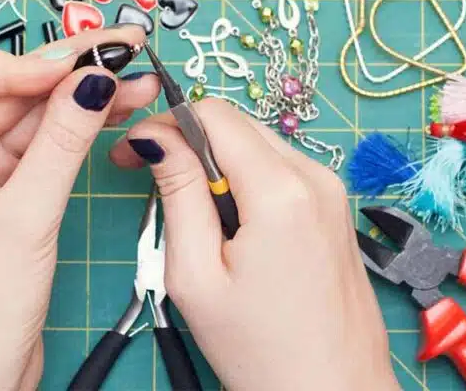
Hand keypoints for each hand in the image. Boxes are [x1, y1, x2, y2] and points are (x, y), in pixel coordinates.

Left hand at [0, 27, 157, 389]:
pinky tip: (119, 108)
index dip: (22, 62)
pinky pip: (48, 141)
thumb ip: (61, 145)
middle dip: (68, 68)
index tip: (76, 69)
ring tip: (139, 78)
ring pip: (35, 111)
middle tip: (124, 49)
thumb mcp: (23, 220)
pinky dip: (83, 126)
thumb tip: (92, 79)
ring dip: (85, 94)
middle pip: (9, 85)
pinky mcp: (11, 187)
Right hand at [111, 99, 397, 389]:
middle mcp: (315, 177)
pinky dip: (243, 182)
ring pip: (257, 146)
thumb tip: (156, 138)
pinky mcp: (335, 209)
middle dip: (185, 140)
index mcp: (281, 190)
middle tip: (145, 175)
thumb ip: (177, 194)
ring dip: (214, 163)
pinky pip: (280, 171)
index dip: (163, 123)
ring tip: (187, 212)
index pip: (213, 114)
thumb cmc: (263, 352)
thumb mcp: (196, 275)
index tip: (130, 151)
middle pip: (236, 125)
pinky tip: (226, 225)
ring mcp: (332, 192)